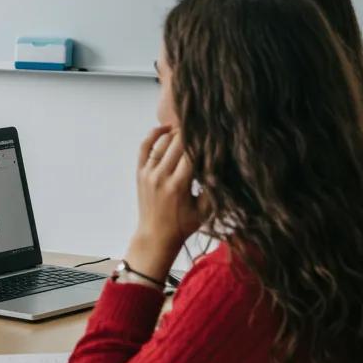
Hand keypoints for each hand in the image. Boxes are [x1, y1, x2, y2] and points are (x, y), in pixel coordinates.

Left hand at [127, 126, 202, 279]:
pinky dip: (153, 135)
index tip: (216, 132)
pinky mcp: (140, 172)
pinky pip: (144, 147)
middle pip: (178, 144)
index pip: (193, 154)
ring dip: (176, 132)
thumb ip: (214, 187)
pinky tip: (165, 129)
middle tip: (205, 126)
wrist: (155, 236)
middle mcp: (161, 176)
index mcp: (178, 185)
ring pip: (162, 142)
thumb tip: (223, 164)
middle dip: (192, 133)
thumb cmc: (184, 224)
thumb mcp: (205, 210)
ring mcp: (148, 173)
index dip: (206, 141)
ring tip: (189, 127)